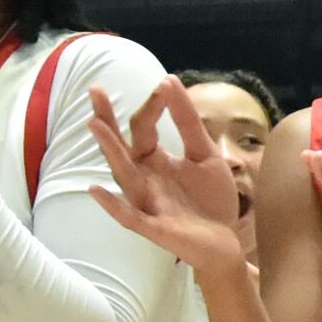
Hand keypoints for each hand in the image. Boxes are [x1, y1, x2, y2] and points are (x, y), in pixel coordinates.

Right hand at [85, 80, 251, 278]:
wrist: (226, 241)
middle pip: (121, 146)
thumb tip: (170, 81)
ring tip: (95, 126)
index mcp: (153, 160)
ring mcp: (146, 202)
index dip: (152, 105)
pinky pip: (129, 216)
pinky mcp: (154, 227)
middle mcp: (143, 178)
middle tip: (94, 90)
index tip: (164, 84)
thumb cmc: (210, 199)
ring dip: (110, 151)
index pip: (143, 126)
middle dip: (107, 120)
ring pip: (123, 174)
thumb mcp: (204, 153)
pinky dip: (112, 205)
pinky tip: (96, 190)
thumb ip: (188, 122)